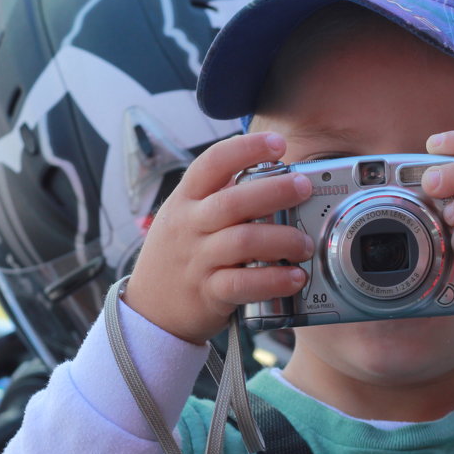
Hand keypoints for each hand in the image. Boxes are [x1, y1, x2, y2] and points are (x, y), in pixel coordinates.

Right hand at [123, 132, 313, 344]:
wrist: (149, 309)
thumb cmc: (178, 255)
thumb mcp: (185, 217)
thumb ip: (218, 196)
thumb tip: (270, 174)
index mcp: (185, 200)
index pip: (213, 163)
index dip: (246, 148)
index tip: (277, 144)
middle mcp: (189, 225)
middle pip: (233, 201)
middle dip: (275, 190)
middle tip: (304, 188)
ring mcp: (197, 260)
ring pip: (243, 241)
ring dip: (282, 239)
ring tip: (304, 243)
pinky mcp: (207, 293)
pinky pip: (243, 283)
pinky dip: (273, 280)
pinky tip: (295, 277)